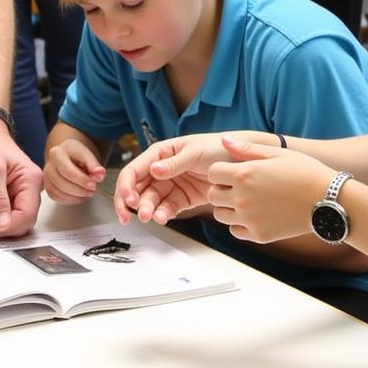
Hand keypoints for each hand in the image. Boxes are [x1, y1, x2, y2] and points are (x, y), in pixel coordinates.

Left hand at [0, 125, 42, 236]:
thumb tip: (3, 224)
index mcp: (31, 180)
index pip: (27, 214)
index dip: (8, 225)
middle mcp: (29, 189)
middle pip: (23, 222)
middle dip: (2, 228)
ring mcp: (20, 194)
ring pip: (15, 223)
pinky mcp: (10, 198)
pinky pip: (7, 218)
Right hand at [43, 138, 104, 203]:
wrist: (69, 156)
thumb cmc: (77, 155)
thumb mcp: (87, 155)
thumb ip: (94, 165)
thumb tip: (100, 175)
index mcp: (57, 153)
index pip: (67, 170)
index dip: (81, 180)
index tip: (93, 184)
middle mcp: (48, 165)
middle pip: (62, 183)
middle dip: (80, 190)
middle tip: (93, 190)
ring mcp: (46, 177)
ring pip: (58, 192)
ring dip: (76, 196)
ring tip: (88, 193)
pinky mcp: (47, 187)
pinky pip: (56, 198)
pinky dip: (70, 200)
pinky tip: (80, 196)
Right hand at [113, 133, 236, 224]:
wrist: (240, 162)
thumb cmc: (217, 148)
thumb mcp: (195, 152)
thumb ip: (174, 163)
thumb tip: (154, 169)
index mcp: (160, 154)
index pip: (134, 170)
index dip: (127, 185)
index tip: (129, 199)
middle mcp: (161, 170)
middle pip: (137, 188)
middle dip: (133, 203)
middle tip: (137, 215)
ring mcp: (170, 186)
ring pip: (150, 201)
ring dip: (148, 210)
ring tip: (154, 218)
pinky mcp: (181, 200)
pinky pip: (166, 209)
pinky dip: (162, 215)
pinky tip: (163, 219)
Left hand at [206, 134, 331, 241]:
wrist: (329, 200)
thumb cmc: (305, 172)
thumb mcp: (276, 153)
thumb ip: (246, 148)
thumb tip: (223, 140)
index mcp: (244, 175)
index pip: (213, 173)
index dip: (221, 171)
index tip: (233, 172)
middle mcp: (242, 198)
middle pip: (213, 195)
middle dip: (222, 189)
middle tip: (240, 187)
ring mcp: (250, 219)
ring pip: (220, 215)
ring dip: (228, 207)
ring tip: (248, 201)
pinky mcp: (259, 235)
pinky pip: (235, 231)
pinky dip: (240, 224)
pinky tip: (255, 215)